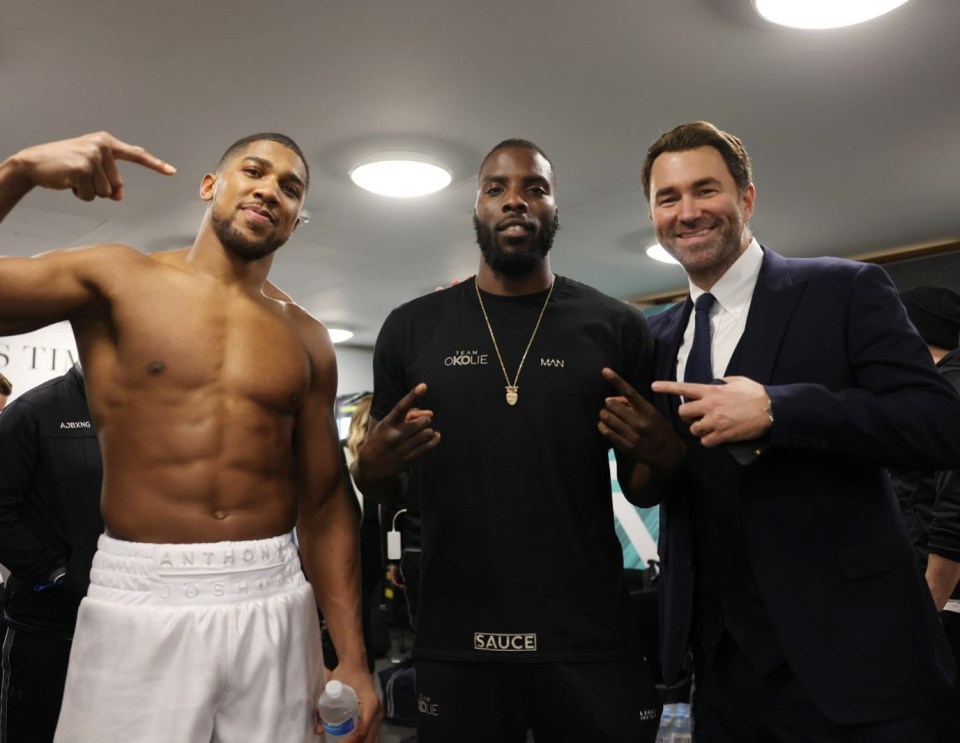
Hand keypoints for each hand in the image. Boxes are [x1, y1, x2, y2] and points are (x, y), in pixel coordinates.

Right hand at [11, 131, 174, 200]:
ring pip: (105, 192)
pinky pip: (91, 195)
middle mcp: (102, 145)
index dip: (155, 165)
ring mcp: (92, 155)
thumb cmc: (65, 166)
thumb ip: (110, 180)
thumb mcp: (91, 171)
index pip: (135, 155)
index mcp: (106, 142)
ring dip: (88, 192)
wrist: (33, 164)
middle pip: (117, 184)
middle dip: (99, 187)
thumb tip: (119, 195)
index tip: (172, 172)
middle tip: (79, 175)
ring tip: (73, 178)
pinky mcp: (82, 167)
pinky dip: (79, 194)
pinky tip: (68, 182)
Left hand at [318, 666, 381, 741]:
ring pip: (374, 737)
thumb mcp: (333, 687)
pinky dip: (366, 740)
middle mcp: (378, 711)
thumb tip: (318, 728)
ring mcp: (378, 714)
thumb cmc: (346, 673)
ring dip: (360, 742)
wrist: (356, 663)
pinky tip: (355, 741)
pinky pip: (374, 733)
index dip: (350, 741)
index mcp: (370, 705)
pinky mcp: (376, 715)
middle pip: (369, 737)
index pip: (361, 730)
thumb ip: (324, 707)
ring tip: (345, 742)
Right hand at [356, 383, 440, 482]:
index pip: (401, 407)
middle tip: (422, 424)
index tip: (423, 385)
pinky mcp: (408, 460)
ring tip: (425, 432)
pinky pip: (429, 446)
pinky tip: (434, 437)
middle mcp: (394, 436)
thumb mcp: (387, 426)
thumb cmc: (381, 441)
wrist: (370, 468)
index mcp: (386, 424)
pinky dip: (435, 439)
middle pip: (422, 422)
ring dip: (429, 431)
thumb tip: (430, 413)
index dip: (413, 395)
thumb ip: (407, 416)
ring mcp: (402, 449)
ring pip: (427, 433)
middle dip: (425, 421)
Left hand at [598, 368, 683, 469]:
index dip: (616, 380)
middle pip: (611, 405)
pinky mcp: (626, 447)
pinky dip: (602, 426)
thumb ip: (633, 405)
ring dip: (604, 415)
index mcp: (647, 410)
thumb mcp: (652, 413)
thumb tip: (609, 399)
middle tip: (611, 408)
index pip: (629, 391)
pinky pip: (606, 432)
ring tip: (608, 417)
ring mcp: (632, 435)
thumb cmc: (659, 429)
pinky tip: (605, 426)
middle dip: (609, 404)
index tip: (604, 370)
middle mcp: (639, 421)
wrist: (668, 454)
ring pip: (607, 417)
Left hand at [652, 375, 771, 446]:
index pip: (684, 388)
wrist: (772, 410)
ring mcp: (715, 421)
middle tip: (695, 416)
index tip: (654, 386)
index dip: (667, 387)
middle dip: (686, 415)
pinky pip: (705, 441)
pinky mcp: (722, 435)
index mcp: (712, 390)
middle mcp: (709, 405)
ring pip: (693, 429)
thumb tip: (715, 384)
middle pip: (683, 412)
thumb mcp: (737, 381)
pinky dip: (708, 440)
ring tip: (708, 427)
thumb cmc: (756, 394)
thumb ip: (722, 382)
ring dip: (698, 429)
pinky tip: (716, 436)